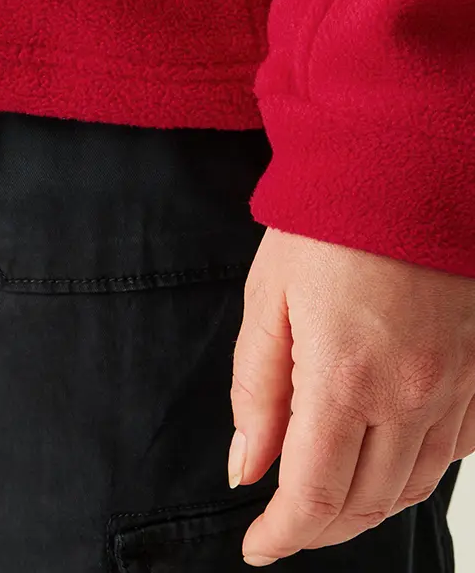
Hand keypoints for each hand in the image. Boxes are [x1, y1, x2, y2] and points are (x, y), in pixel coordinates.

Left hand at [230, 228, 474, 565]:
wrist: (405, 164)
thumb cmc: (330, 221)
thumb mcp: (269, 298)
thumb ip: (256, 392)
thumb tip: (246, 468)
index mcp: (346, 377)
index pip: (314, 495)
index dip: (282, 534)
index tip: (257, 546)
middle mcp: (410, 394)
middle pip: (365, 503)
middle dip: (318, 526)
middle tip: (283, 523)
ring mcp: (456, 386)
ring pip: (413, 487)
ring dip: (366, 508)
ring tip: (327, 502)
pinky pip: (454, 452)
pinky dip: (416, 472)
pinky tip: (386, 461)